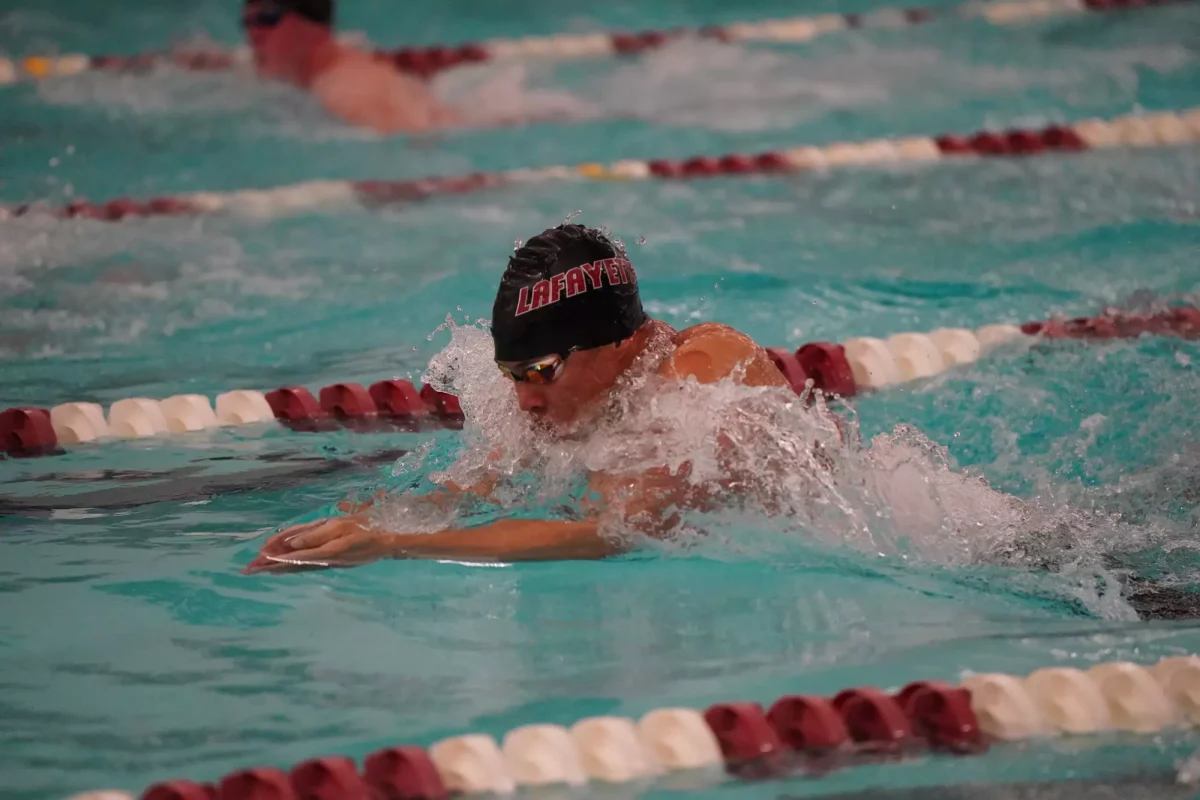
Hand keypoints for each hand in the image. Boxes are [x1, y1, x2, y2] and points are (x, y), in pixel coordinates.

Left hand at [242, 517, 396, 574]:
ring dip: (277, 568)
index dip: (274, 558)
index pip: (293, 556)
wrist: (387, 541)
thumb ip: (315, 535)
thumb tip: (291, 546)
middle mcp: (322, 560)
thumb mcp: (339, 527)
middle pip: (291, 564)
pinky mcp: (331, 562)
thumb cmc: (364, 529)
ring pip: (296, 567)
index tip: (257, 561)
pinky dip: (290, 566)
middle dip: (269, 566)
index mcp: (323, 551)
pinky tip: (282, 566)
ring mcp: (327, 563)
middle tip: (247, 569)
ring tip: (258, 568)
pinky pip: (305, 565)